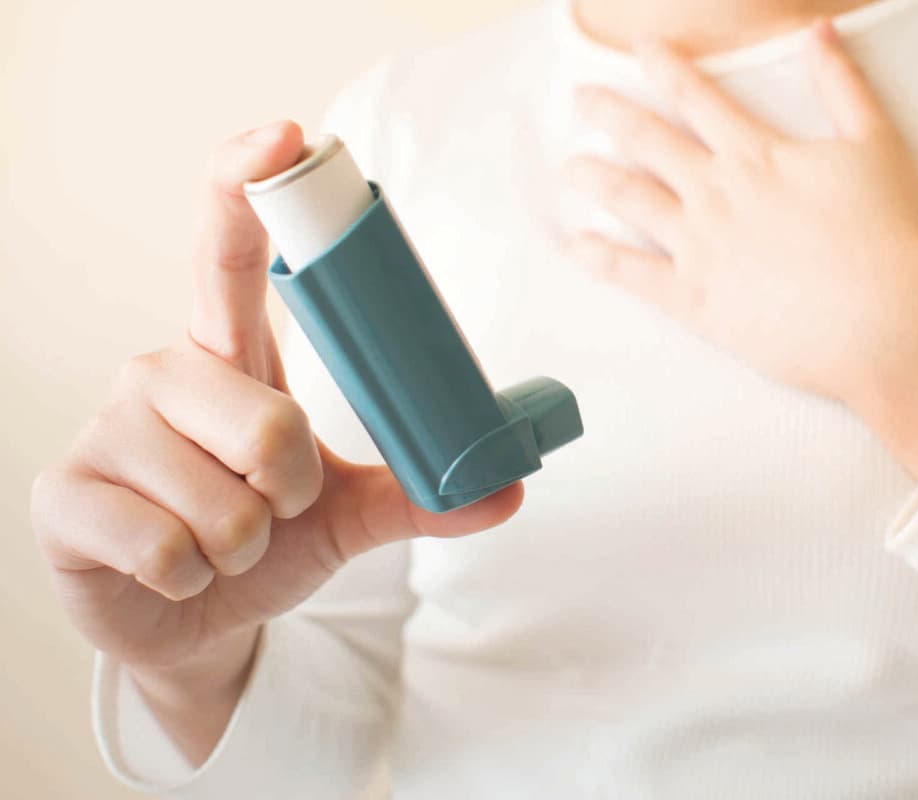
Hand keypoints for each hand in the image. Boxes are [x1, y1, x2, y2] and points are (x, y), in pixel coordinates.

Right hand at [30, 120, 523, 761]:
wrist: (190, 617)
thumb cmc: (261, 539)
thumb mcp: (344, 513)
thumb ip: (418, 495)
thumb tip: (507, 488)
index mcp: (229, 356)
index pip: (229, 252)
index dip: (248, 184)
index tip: (288, 135)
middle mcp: (161, 374)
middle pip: (270, 423)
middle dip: (293, 494)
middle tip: (270, 509)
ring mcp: (106, 430)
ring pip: (225, 504)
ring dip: (245, 547)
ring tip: (218, 544)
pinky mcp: (63, 496)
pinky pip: (170, 549)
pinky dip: (194, 579)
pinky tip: (171, 572)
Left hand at [564, 20, 917, 485]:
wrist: (888, 323)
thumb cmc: (893, 238)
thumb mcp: (878, 145)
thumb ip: (843, 85)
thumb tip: (819, 31)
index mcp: (757, 154)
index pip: (697, 98)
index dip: (665, 67)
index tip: (640, 48)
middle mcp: (717, 193)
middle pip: (649, 141)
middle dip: (610, 113)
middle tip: (582, 97)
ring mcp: (699, 247)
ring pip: (631, 200)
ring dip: (596, 178)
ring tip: (571, 168)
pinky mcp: (694, 300)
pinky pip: (632, 274)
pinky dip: (599, 257)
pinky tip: (577, 245)